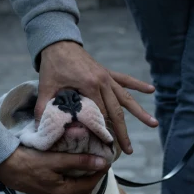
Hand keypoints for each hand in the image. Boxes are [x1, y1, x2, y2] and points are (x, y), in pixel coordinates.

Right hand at [0, 146, 109, 193]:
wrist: (6, 167)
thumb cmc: (30, 162)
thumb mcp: (56, 160)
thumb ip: (79, 162)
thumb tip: (101, 162)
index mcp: (65, 192)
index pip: (91, 184)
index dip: (100, 173)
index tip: (105, 161)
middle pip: (84, 192)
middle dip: (92, 179)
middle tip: (96, 164)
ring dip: (81, 183)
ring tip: (84, 167)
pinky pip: (64, 193)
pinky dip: (71, 185)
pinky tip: (68, 174)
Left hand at [37, 41, 157, 154]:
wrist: (58, 43)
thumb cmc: (52, 66)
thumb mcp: (46, 87)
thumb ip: (43, 108)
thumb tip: (39, 128)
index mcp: (89, 85)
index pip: (100, 114)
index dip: (103, 132)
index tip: (107, 147)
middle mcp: (103, 82)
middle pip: (116, 112)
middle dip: (123, 132)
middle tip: (129, 150)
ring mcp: (107, 77)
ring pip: (126, 98)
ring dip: (140, 112)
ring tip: (153, 124)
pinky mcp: (107, 73)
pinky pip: (125, 80)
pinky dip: (138, 85)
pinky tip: (151, 90)